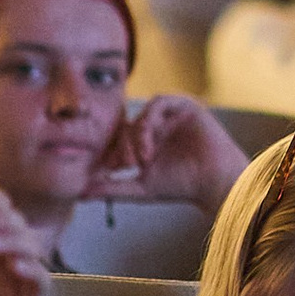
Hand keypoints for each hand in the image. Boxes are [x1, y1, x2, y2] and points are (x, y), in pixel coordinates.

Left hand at [87, 96, 247, 212]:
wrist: (215, 183)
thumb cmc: (182, 186)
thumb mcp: (140, 188)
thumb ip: (111, 187)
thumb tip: (80, 192)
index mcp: (148, 141)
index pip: (121, 137)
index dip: (111, 152)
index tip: (107, 170)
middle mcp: (159, 125)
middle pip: (128, 125)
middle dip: (123, 146)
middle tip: (124, 166)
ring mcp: (172, 115)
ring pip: (142, 114)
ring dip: (136, 136)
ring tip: (141, 160)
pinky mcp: (186, 106)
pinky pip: (160, 103)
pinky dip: (149, 123)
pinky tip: (150, 146)